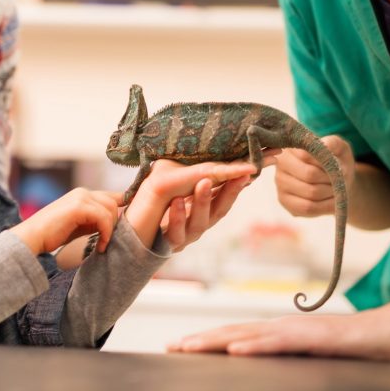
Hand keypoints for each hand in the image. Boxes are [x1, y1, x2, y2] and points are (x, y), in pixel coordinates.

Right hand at [11, 188, 120, 254]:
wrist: (32, 238)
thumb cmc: (53, 235)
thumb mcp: (79, 226)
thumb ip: (95, 221)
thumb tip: (115, 223)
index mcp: (82, 195)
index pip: (112, 196)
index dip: (124, 206)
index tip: (127, 225)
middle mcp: (83, 192)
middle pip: (115, 203)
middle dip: (115, 223)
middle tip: (107, 241)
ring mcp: (80, 197)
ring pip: (111, 210)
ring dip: (110, 230)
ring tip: (102, 246)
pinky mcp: (79, 206)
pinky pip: (103, 218)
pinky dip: (106, 233)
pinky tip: (100, 246)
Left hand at [159, 152, 279, 251]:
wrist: (138, 235)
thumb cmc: (160, 204)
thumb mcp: (176, 186)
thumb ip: (194, 173)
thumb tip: (209, 146)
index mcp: (204, 209)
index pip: (226, 195)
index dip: (239, 184)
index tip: (251, 168)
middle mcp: (199, 222)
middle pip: (219, 210)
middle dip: (229, 192)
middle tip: (237, 174)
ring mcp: (186, 234)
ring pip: (199, 223)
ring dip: (203, 202)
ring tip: (202, 181)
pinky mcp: (169, 243)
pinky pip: (176, 234)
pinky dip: (178, 218)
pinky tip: (176, 201)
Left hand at [166, 308, 389, 361]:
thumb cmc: (357, 350)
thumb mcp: (315, 360)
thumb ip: (291, 363)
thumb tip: (266, 375)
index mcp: (281, 333)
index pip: (236, 337)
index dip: (207, 341)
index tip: (179, 348)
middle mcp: (283, 327)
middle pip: (233, 333)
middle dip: (200, 340)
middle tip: (171, 347)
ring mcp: (298, 331)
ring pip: (248, 335)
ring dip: (216, 341)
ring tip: (189, 347)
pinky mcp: (315, 338)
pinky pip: (279, 343)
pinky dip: (255, 346)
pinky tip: (235, 350)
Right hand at [274, 135, 353, 217]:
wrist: (335, 181)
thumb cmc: (335, 161)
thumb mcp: (339, 148)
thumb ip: (333, 143)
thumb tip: (324, 147)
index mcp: (291, 147)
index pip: (306, 155)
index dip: (325, 162)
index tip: (337, 164)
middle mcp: (280, 165)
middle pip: (309, 174)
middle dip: (330, 179)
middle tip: (340, 179)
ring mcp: (280, 184)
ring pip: (310, 192)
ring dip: (331, 193)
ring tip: (338, 189)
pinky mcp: (284, 201)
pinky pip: (307, 207)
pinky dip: (325, 206)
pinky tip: (333, 202)